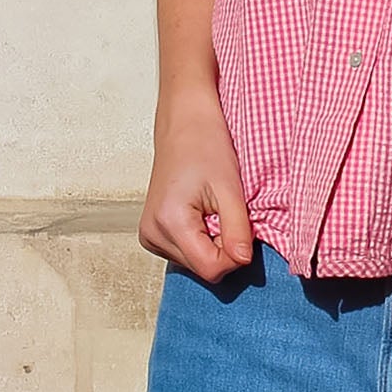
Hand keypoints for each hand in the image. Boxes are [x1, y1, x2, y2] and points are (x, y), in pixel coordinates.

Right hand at [139, 91, 253, 281]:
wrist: (184, 123)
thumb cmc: (206, 146)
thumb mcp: (231, 189)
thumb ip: (237, 230)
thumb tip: (242, 262)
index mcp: (169, 222)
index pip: (211, 269)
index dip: (235, 255)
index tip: (241, 227)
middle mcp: (152, 234)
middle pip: (203, 268)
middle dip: (224, 248)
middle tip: (227, 211)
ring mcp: (149, 235)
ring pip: (195, 263)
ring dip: (213, 243)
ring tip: (213, 208)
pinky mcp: (152, 233)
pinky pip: (186, 252)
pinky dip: (201, 238)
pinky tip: (202, 213)